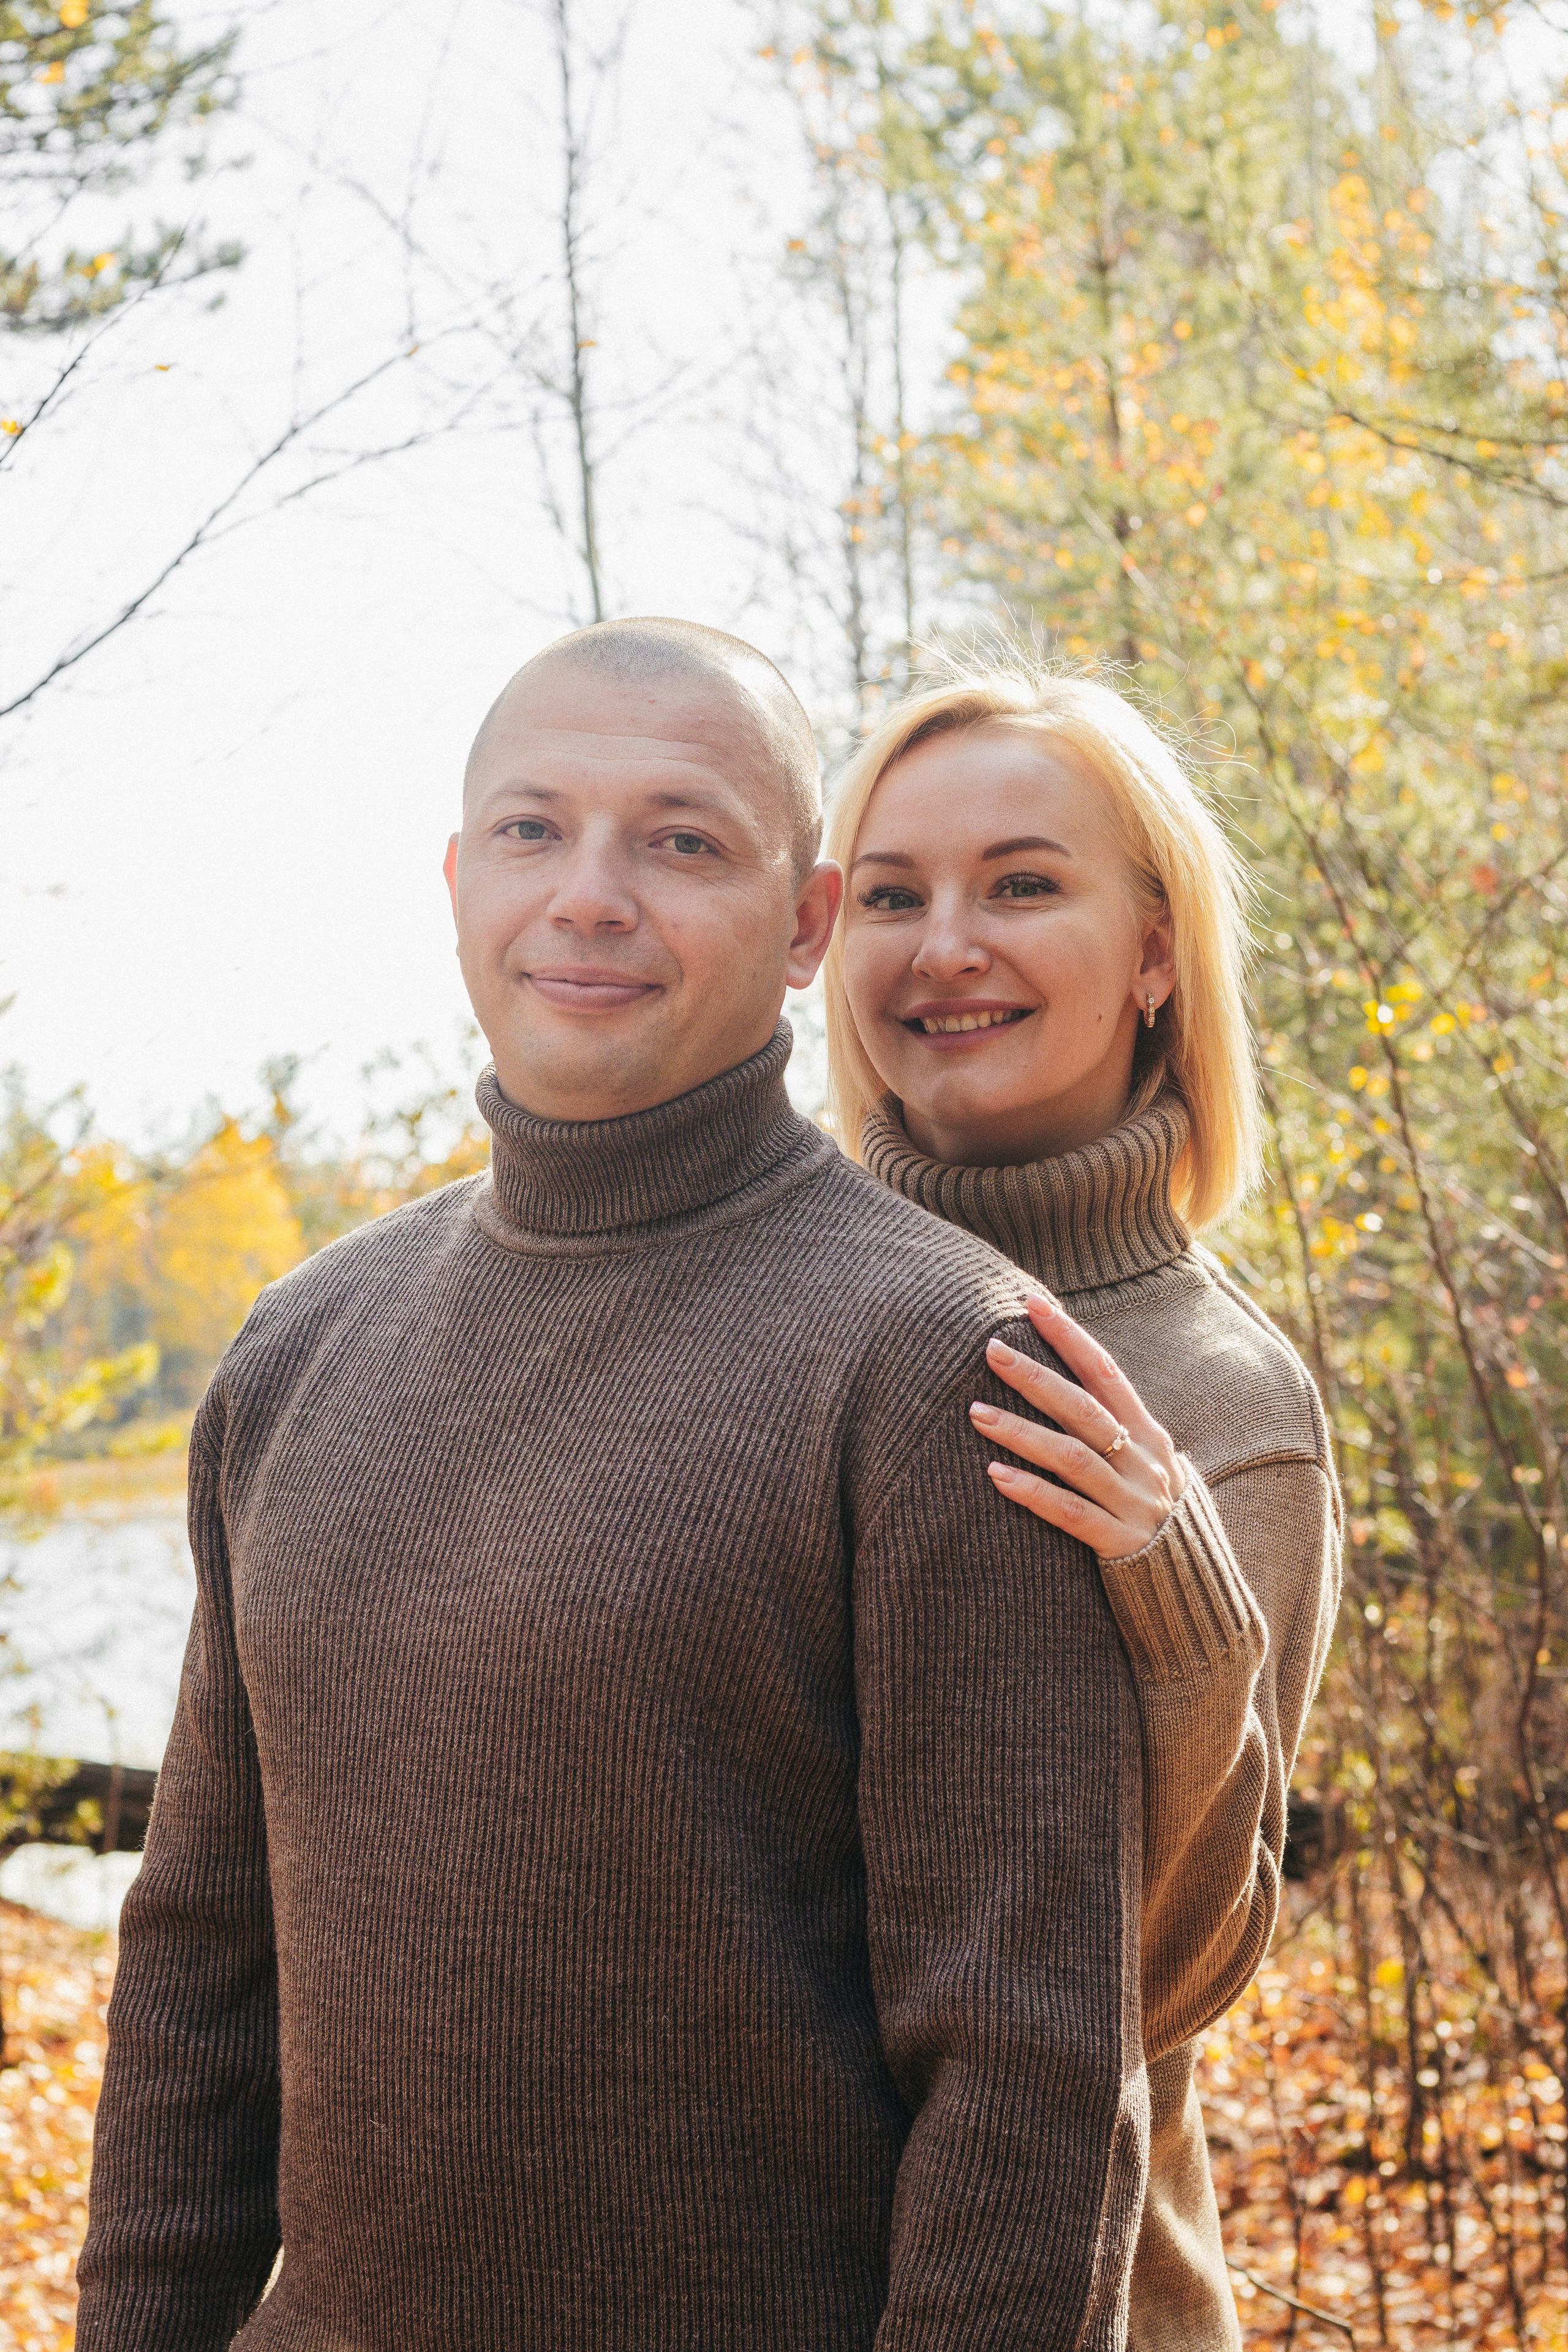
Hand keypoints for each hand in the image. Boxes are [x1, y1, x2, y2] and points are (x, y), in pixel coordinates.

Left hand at [970, 1290, 1189, 1560]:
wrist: (1198, 1594)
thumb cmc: (1160, 1522)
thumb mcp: (1150, 1468)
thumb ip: (1121, 1433)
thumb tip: (1076, 1386)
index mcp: (1151, 1436)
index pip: (1106, 1372)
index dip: (1070, 1336)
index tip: (1032, 1302)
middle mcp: (1146, 1463)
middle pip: (1084, 1408)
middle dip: (1036, 1376)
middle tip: (990, 1350)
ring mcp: (1135, 1503)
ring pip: (1072, 1457)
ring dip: (1022, 1432)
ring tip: (976, 1413)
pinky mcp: (1121, 1544)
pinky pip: (1070, 1512)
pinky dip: (1032, 1491)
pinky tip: (996, 1475)